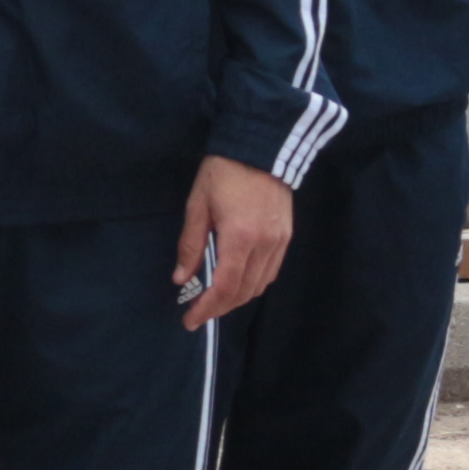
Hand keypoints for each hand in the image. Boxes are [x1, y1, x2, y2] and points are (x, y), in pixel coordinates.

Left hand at [172, 156, 294, 328]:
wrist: (261, 149)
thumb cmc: (223, 173)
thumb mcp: (197, 205)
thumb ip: (190, 245)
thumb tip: (181, 279)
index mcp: (239, 238)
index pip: (224, 287)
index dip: (206, 309)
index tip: (189, 321)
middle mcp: (264, 245)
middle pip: (243, 292)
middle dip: (219, 308)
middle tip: (197, 314)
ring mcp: (280, 242)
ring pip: (259, 286)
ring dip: (236, 299)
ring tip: (214, 301)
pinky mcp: (287, 237)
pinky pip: (270, 272)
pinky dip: (252, 285)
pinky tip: (237, 283)